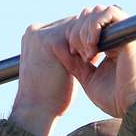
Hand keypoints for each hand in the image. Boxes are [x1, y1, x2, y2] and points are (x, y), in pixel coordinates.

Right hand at [9, 17, 86, 135]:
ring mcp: (41, 34)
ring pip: (74, 26)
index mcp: (34, 37)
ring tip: (96, 56)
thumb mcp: (55, 71)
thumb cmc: (48, 99)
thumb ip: (66, 56)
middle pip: (70, 23)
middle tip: (101, 51)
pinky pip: (76, 35)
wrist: (36, 111)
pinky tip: (93, 58)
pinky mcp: (51, 41)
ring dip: (87, 39)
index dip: (81, 37)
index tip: (95, 49)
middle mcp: (35, 31)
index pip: (65, 28)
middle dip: (86, 35)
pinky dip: (86, 45)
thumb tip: (85, 52)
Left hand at [65, 5, 135, 116]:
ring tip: (87, 51)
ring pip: (99, 11)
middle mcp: (121, 36)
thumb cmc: (115, 99)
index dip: (75, 34)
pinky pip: (110, 12)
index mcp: (112, 46)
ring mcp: (127, 32)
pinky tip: (92, 45)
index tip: (73, 54)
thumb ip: (74, 62)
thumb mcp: (88, 78)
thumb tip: (55, 45)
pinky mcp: (132, 31)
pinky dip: (96, 25)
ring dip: (85, 29)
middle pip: (91, 15)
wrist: (134, 106)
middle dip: (77, 31)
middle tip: (78, 53)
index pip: (89, 25)